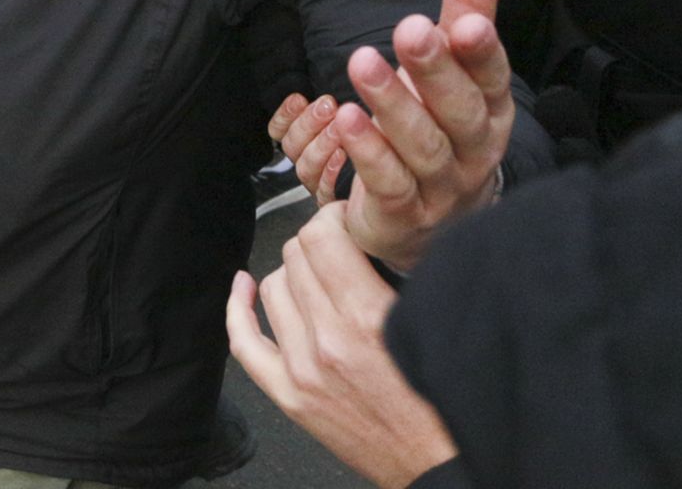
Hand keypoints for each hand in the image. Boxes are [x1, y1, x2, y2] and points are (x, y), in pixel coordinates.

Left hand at [228, 205, 458, 485]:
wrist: (437, 462)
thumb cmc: (442, 398)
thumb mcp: (429, 322)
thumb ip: (402, 276)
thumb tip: (375, 237)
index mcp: (367, 317)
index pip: (323, 236)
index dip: (334, 218)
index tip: (348, 222)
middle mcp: (327, 340)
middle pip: (296, 255)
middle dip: (317, 241)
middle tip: (338, 247)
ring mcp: (301, 370)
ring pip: (273, 285)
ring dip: (293, 272)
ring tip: (316, 275)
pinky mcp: (289, 397)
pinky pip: (244, 342)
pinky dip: (239, 307)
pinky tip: (244, 286)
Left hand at [266, 0, 518, 269]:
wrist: (427, 221)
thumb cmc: (441, 127)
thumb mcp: (454, 64)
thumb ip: (470, 1)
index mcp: (491, 108)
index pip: (492, 76)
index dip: (481, 51)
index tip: (465, 23)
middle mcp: (474, 147)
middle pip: (459, 110)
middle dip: (434, 69)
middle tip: (409, 30)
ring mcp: (442, 185)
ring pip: (422, 146)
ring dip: (392, 104)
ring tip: (362, 63)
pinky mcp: (405, 212)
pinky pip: (389, 183)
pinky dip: (369, 153)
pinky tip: (347, 120)